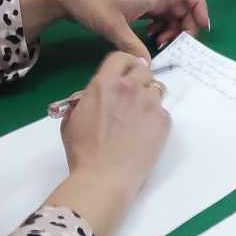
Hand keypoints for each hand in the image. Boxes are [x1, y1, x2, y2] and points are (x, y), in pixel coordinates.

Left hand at [18, 0, 210, 58]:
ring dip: (171, 29)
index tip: (200, 29)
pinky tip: (148, 39)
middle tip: (175, 45)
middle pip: (182, 7)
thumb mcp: (113, 28)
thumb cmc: (93, 3)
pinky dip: (159, 28)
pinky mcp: (133, 8)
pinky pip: (156, 17)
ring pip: (169, 14)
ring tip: (160, 44)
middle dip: (185, 26)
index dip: (200, 8)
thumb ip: (133, 47)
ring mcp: (143, 1)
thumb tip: (149, 66)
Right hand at [47, 50, 172, 235]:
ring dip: (149, 99)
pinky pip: (163, 112)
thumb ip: (84, 101)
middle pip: (143, 70)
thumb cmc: (82, 152)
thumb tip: (92, 97)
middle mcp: (130, 87)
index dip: (125, 64)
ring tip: (139, 119)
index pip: (121, 57)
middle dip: (139, 80)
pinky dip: (155, 121)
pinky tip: (145, 136)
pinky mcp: (164, 120)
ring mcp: (150, 103)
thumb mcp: (71, 120)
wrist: (103, 178)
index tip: (125, 74)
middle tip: (132, 99)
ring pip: (157, 90)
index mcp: (105, 83)